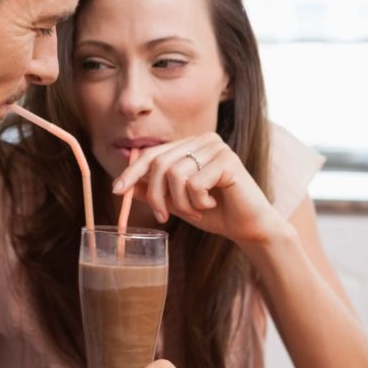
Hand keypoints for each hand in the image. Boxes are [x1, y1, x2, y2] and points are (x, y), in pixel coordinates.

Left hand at [112, 133, 289, 247]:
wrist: (250, 227)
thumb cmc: (216, 213)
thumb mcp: (178, 203)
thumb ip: (155, 192)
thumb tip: (126, 187)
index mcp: (190, 145)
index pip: (152, 154)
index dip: (132, 172)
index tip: (117, 190)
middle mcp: (203, 140)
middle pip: (159, 163)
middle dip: (156, 195)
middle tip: (163, 216)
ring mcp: (216, 147)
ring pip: (175, 174)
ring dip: (180, 202)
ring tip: (195, 210)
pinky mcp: (227, 160)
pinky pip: (194, 182)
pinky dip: (197, 201)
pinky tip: (212, 203)